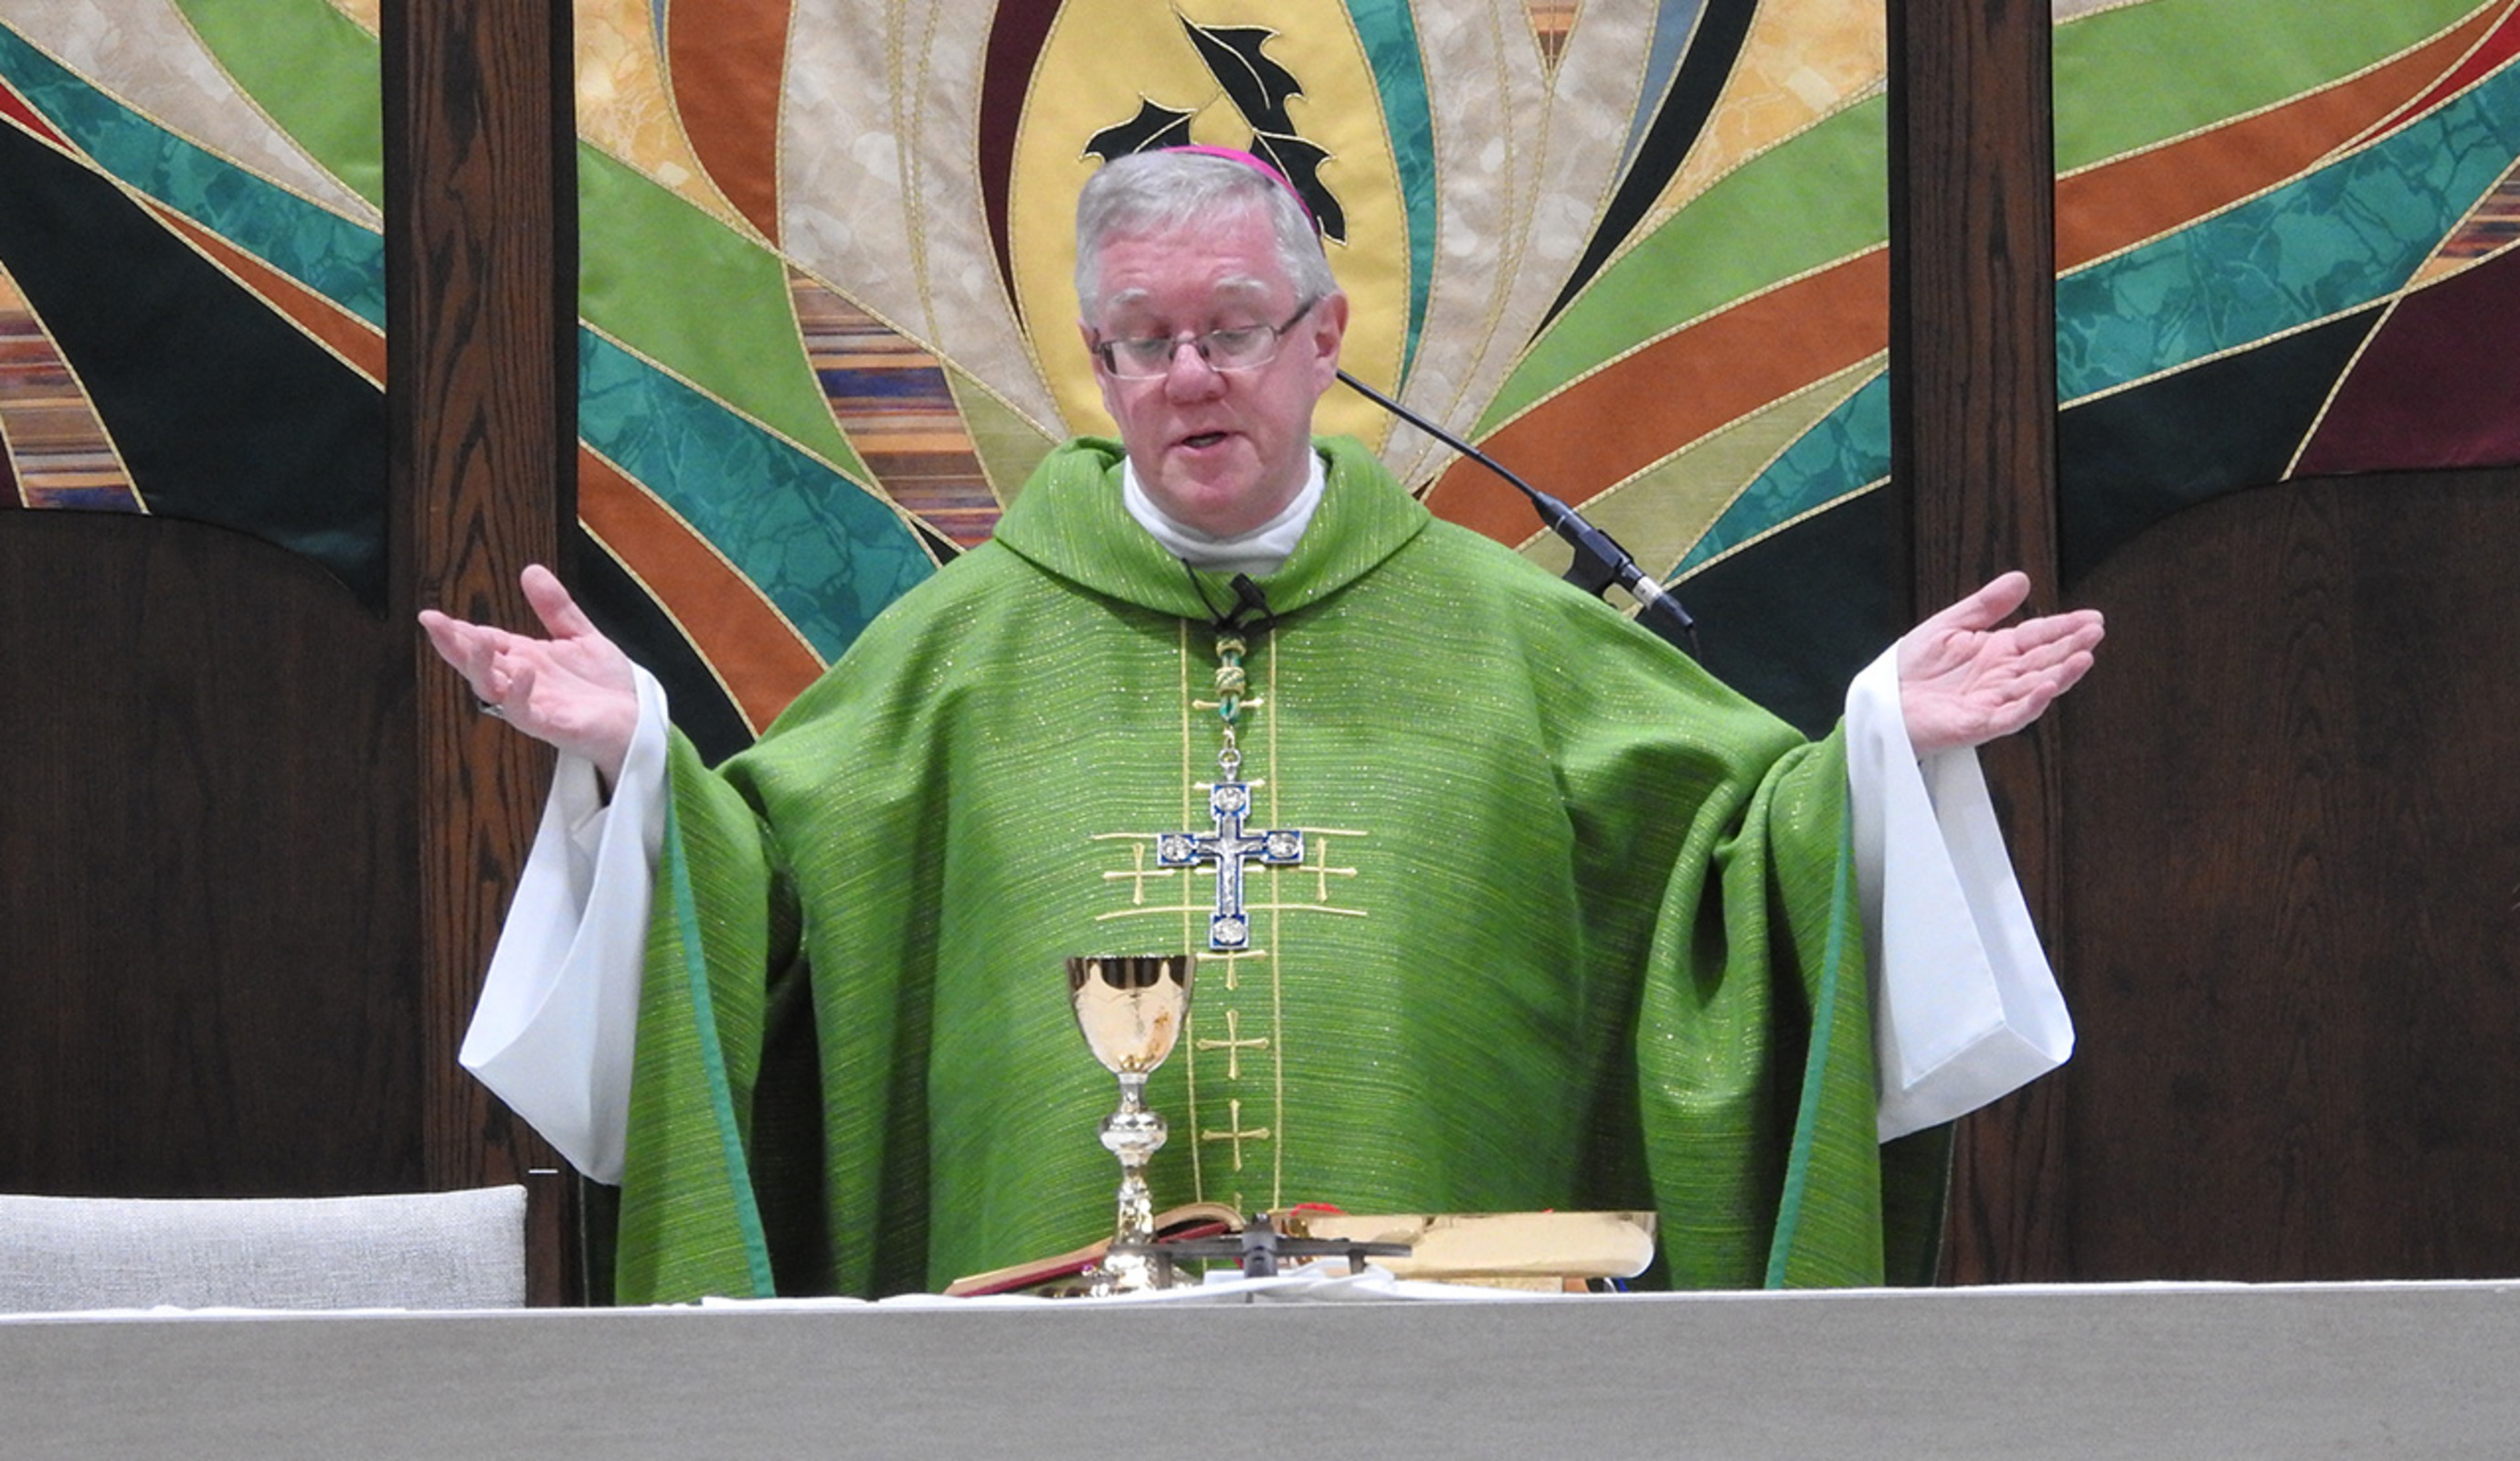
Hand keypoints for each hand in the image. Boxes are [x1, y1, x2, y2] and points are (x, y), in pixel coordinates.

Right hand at [419, 564, 639, 781]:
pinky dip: (520, 693)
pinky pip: (526, 714)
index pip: (484, 642)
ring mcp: (534, 706)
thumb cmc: (606, 687)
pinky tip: (522, 671)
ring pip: (493, 689)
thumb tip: (530, 570)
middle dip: (454, 645)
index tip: (432, 615)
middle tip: (434, 623)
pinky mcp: (552, 726)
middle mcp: (522, 683)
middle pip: (478, 665)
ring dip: (480, 666)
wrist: (639, 722)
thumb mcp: (580, 637)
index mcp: (524, 660)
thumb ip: (555, 608)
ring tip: (476, 640)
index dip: (458, 631)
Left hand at [1897, 571, 2103, 752]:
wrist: (1880, 701)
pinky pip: (2011, 716)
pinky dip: (2030, 703)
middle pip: (2044, 660)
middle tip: (2095, 631)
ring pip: (2035, 688)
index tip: (2092, 618)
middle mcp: (2000, 677)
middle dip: (2070, 646)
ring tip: (2084, 657)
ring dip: (2061, 674)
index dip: (2065, 627)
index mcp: (1996, 652)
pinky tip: (2048, 687)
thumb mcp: (1949, 625)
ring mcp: (1993, 702)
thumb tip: (2022, 579)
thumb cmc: (1910, 667)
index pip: (2038, 637)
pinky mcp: (1978, 724)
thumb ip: (1986, 605)